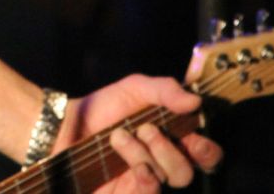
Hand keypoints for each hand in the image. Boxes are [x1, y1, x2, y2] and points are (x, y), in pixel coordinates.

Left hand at [58, 74, 222, 191]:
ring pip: (169, 180)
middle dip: (172, 150)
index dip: (206, 150)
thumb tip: (195, 101)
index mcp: (172, 140)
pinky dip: (145, 176)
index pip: (205, 155)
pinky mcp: (127, 193)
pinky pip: (149, 193)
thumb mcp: (135, 89)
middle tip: (148, 129)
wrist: (66, 124)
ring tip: (120, 135)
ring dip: (149, 154)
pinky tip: (130, 160)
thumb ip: (165, 90)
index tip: (194, 138)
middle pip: (188, 172)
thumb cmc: (104, 108)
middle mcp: (162, 164)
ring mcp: (145, 181)